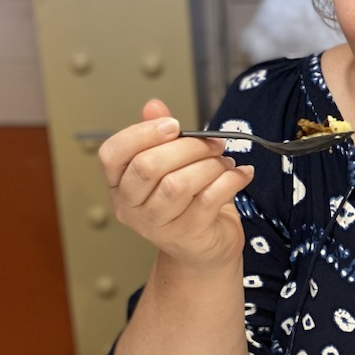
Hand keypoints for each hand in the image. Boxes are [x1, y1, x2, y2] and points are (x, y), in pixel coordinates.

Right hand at [98, 99, 254, 269]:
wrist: (205, 248)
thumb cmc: (188, 202)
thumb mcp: (173, 165)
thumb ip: (161, 136)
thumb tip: (153, 105)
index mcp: (120, 184)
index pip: (112, 154)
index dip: (141, 133)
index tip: (174, 124)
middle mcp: (130, 207)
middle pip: (148, 166)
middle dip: (188, 147)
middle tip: (213, 143)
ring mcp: (156, 225)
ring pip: (179, 184)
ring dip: (210, 165)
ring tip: (226, 161)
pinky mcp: (186, 236)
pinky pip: (208, 199)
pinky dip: (231, 181)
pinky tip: (241, 174)